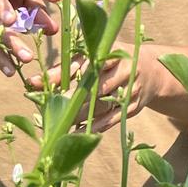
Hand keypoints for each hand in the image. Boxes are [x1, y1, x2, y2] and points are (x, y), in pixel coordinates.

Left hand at [32, 54, 159, 132]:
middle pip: (94, 87)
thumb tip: (35, 82)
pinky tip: (76, 133)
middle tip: (49, 109)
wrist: (152, 72)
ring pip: (102, 105)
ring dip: (80, 116)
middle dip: (71, 99)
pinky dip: (93, 127)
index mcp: (114, 53)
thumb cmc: (114, 61)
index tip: (38, 83)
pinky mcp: (134, 107)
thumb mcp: (95, 55)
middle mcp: (126, 71)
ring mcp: (132, 91)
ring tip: (59, 124)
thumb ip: (68, 66)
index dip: (63, 74)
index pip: (86, 64)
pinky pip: (111, 119)